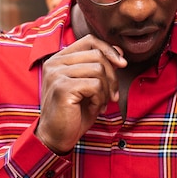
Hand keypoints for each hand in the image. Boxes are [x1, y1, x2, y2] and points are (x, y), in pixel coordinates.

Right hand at [36, 34, 126, 154]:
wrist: (57, 136)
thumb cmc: (74, 112)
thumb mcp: (89, 86)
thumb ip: (100, 67)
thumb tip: (119, 50)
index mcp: (59, 59)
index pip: (89, 41)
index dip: (109, 50)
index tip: (122, 64)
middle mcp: (54, 63)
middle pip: (97, 55)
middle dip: (112, 77)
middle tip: (112, 96)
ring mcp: (56, 74)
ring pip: (98, 69)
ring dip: (107, 90)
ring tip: (101, 104)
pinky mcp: (62, 88)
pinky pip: (95, 85)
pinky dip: (100, 99)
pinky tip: (94, 108)